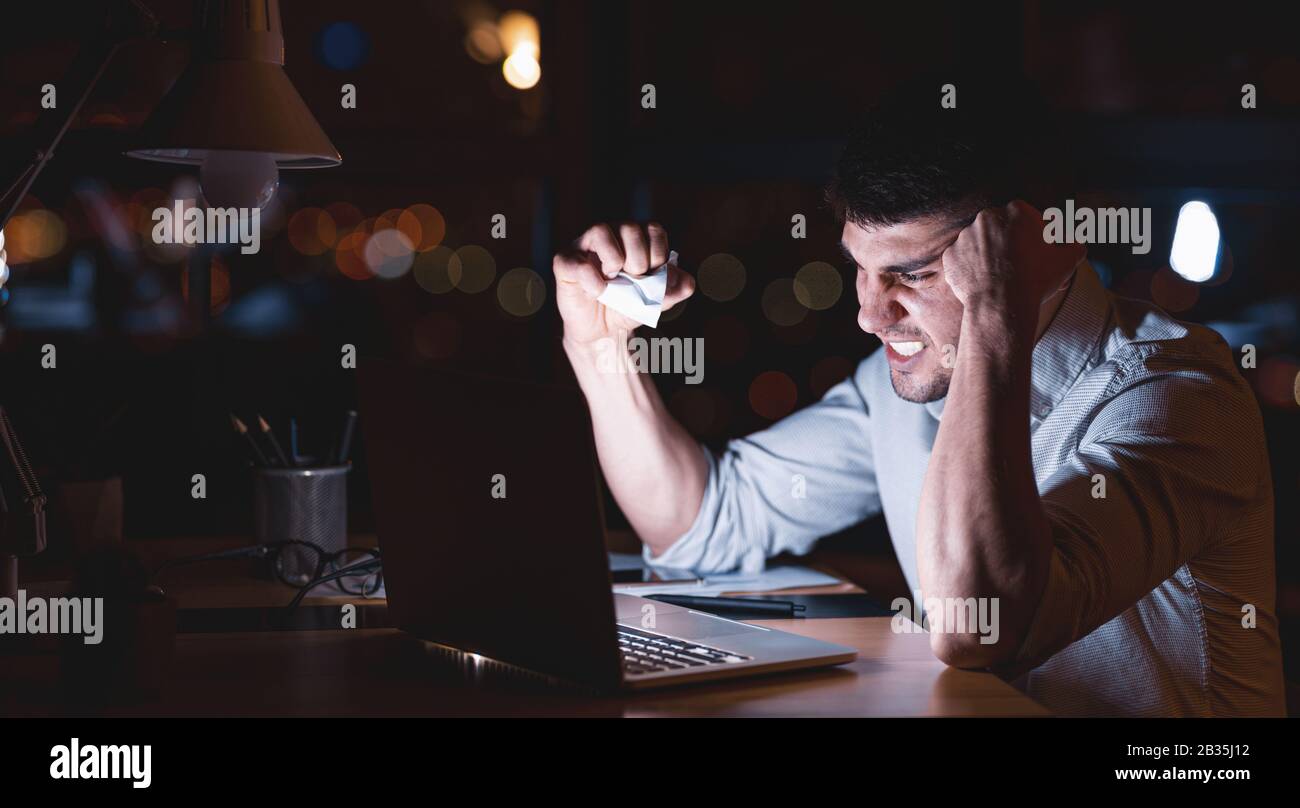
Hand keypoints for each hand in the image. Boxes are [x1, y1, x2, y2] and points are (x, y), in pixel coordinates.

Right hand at [552, 222, 694, 347]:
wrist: (602, 332)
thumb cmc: (628, 308)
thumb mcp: (656, 302)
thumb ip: (674, 290)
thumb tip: (686, 281)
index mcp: (634, 239)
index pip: (653, 229)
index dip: (659, 254)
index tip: (654, 275)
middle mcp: (610, 235)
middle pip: (629, 227)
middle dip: (639, 259)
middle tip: (635, 280)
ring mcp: (585, 246)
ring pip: (600, 230)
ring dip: (615, 258)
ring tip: (614, 280)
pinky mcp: (565, 263)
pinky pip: (575, 261)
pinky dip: (591, 279)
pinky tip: (598, 292)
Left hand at [941, 200, 1084, 327]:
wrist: (1001, 304)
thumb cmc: (1036, 279)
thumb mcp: (1068, 260)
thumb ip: (1074, 245)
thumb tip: (1076, 244)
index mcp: (1016, 210)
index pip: (1028, 219)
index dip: (1035, 236)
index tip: (1038, 252)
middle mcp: (987, 217)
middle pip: (1001, 229)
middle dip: (1010, 244)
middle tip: (1019, 266)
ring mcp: (965, 236)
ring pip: (980, 243)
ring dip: (989, 255)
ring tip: (1001, 277)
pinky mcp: (950, 255)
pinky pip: (962, 260)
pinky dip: (971, 269)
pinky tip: (983, 282)